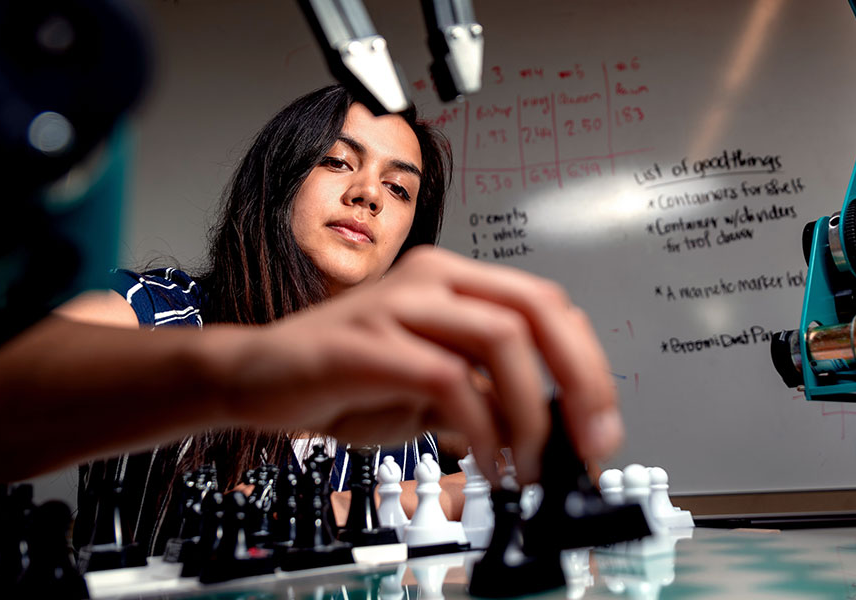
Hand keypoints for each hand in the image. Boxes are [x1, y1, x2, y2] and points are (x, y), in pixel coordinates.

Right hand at [211, 246, 622, 481]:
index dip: (586, 365)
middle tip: (591, 441)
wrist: (254, 379)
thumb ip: (489, 397)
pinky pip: (446, 379)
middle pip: (539, 308)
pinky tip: (486, 463)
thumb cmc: (344, 381)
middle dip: (581, 380)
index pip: (548, 306)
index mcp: (455, 281)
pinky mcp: (366, 342)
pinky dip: (480, 428)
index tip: (600, 425)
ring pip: (502, 339)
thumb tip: (556, 431)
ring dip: (531, 411)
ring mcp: (399, 304)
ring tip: (531, 464)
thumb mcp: (435, 390)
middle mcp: (433, 278)